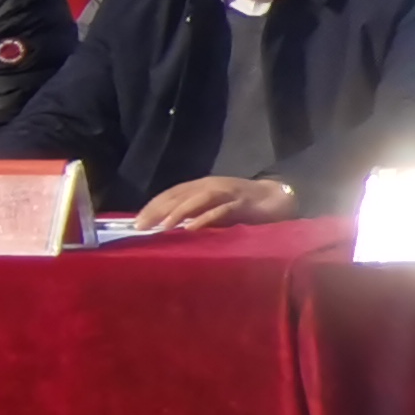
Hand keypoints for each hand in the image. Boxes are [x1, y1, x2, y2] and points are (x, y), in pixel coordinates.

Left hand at [134, 175, 299, 230]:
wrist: (279, 199)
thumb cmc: (243, 207)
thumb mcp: (214, 208)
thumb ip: (195, 214)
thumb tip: (166, 228)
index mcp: (202, 185)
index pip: (172, 193)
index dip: (153, 206)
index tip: (135, 223)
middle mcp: (211, 185)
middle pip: (180, 195)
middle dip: (158, 210)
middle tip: (141, 227)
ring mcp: (227, 193)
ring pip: (197, 199)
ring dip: (178, 213)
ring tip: (162, 227)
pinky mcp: (242, 204)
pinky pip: (220, 211)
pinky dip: (205, 219)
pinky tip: (192, 229)